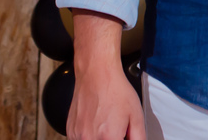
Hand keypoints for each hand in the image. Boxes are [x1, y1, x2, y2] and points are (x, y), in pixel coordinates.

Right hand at [67, 11, 144, 139]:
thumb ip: (138, 138)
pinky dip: (88, 137)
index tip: (122, 135)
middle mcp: (89, 139)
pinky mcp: (69, 131)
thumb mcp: (137, 116)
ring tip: (106, 125)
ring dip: (99, 139)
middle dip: (112, 139)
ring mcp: (76, 136)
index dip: (122, 139)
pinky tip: (96, 125)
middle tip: (116, 129)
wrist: (96, 74)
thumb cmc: (116, 91)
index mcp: (108, 138)